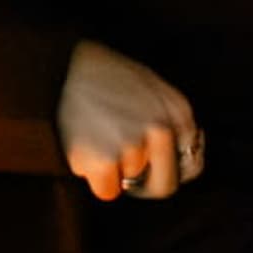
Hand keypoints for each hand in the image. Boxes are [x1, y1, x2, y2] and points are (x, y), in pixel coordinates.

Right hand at [59, 38, 202, 200]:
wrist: (62, 63)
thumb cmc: (104, 75)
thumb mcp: (153, 87)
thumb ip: (170, 121)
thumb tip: (180, 157)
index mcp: (179, 113)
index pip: (191, 167)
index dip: (166, 172)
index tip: (150, 169)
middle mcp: (162, 130)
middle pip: (164, 186)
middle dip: (144, 183)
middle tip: (121, 166)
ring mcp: (135, 146)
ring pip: (129, 183)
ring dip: (113, 170)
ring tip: (95, 134)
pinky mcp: (105, 159)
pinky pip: (106, 190)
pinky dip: (93, 176)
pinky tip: (84, 145)